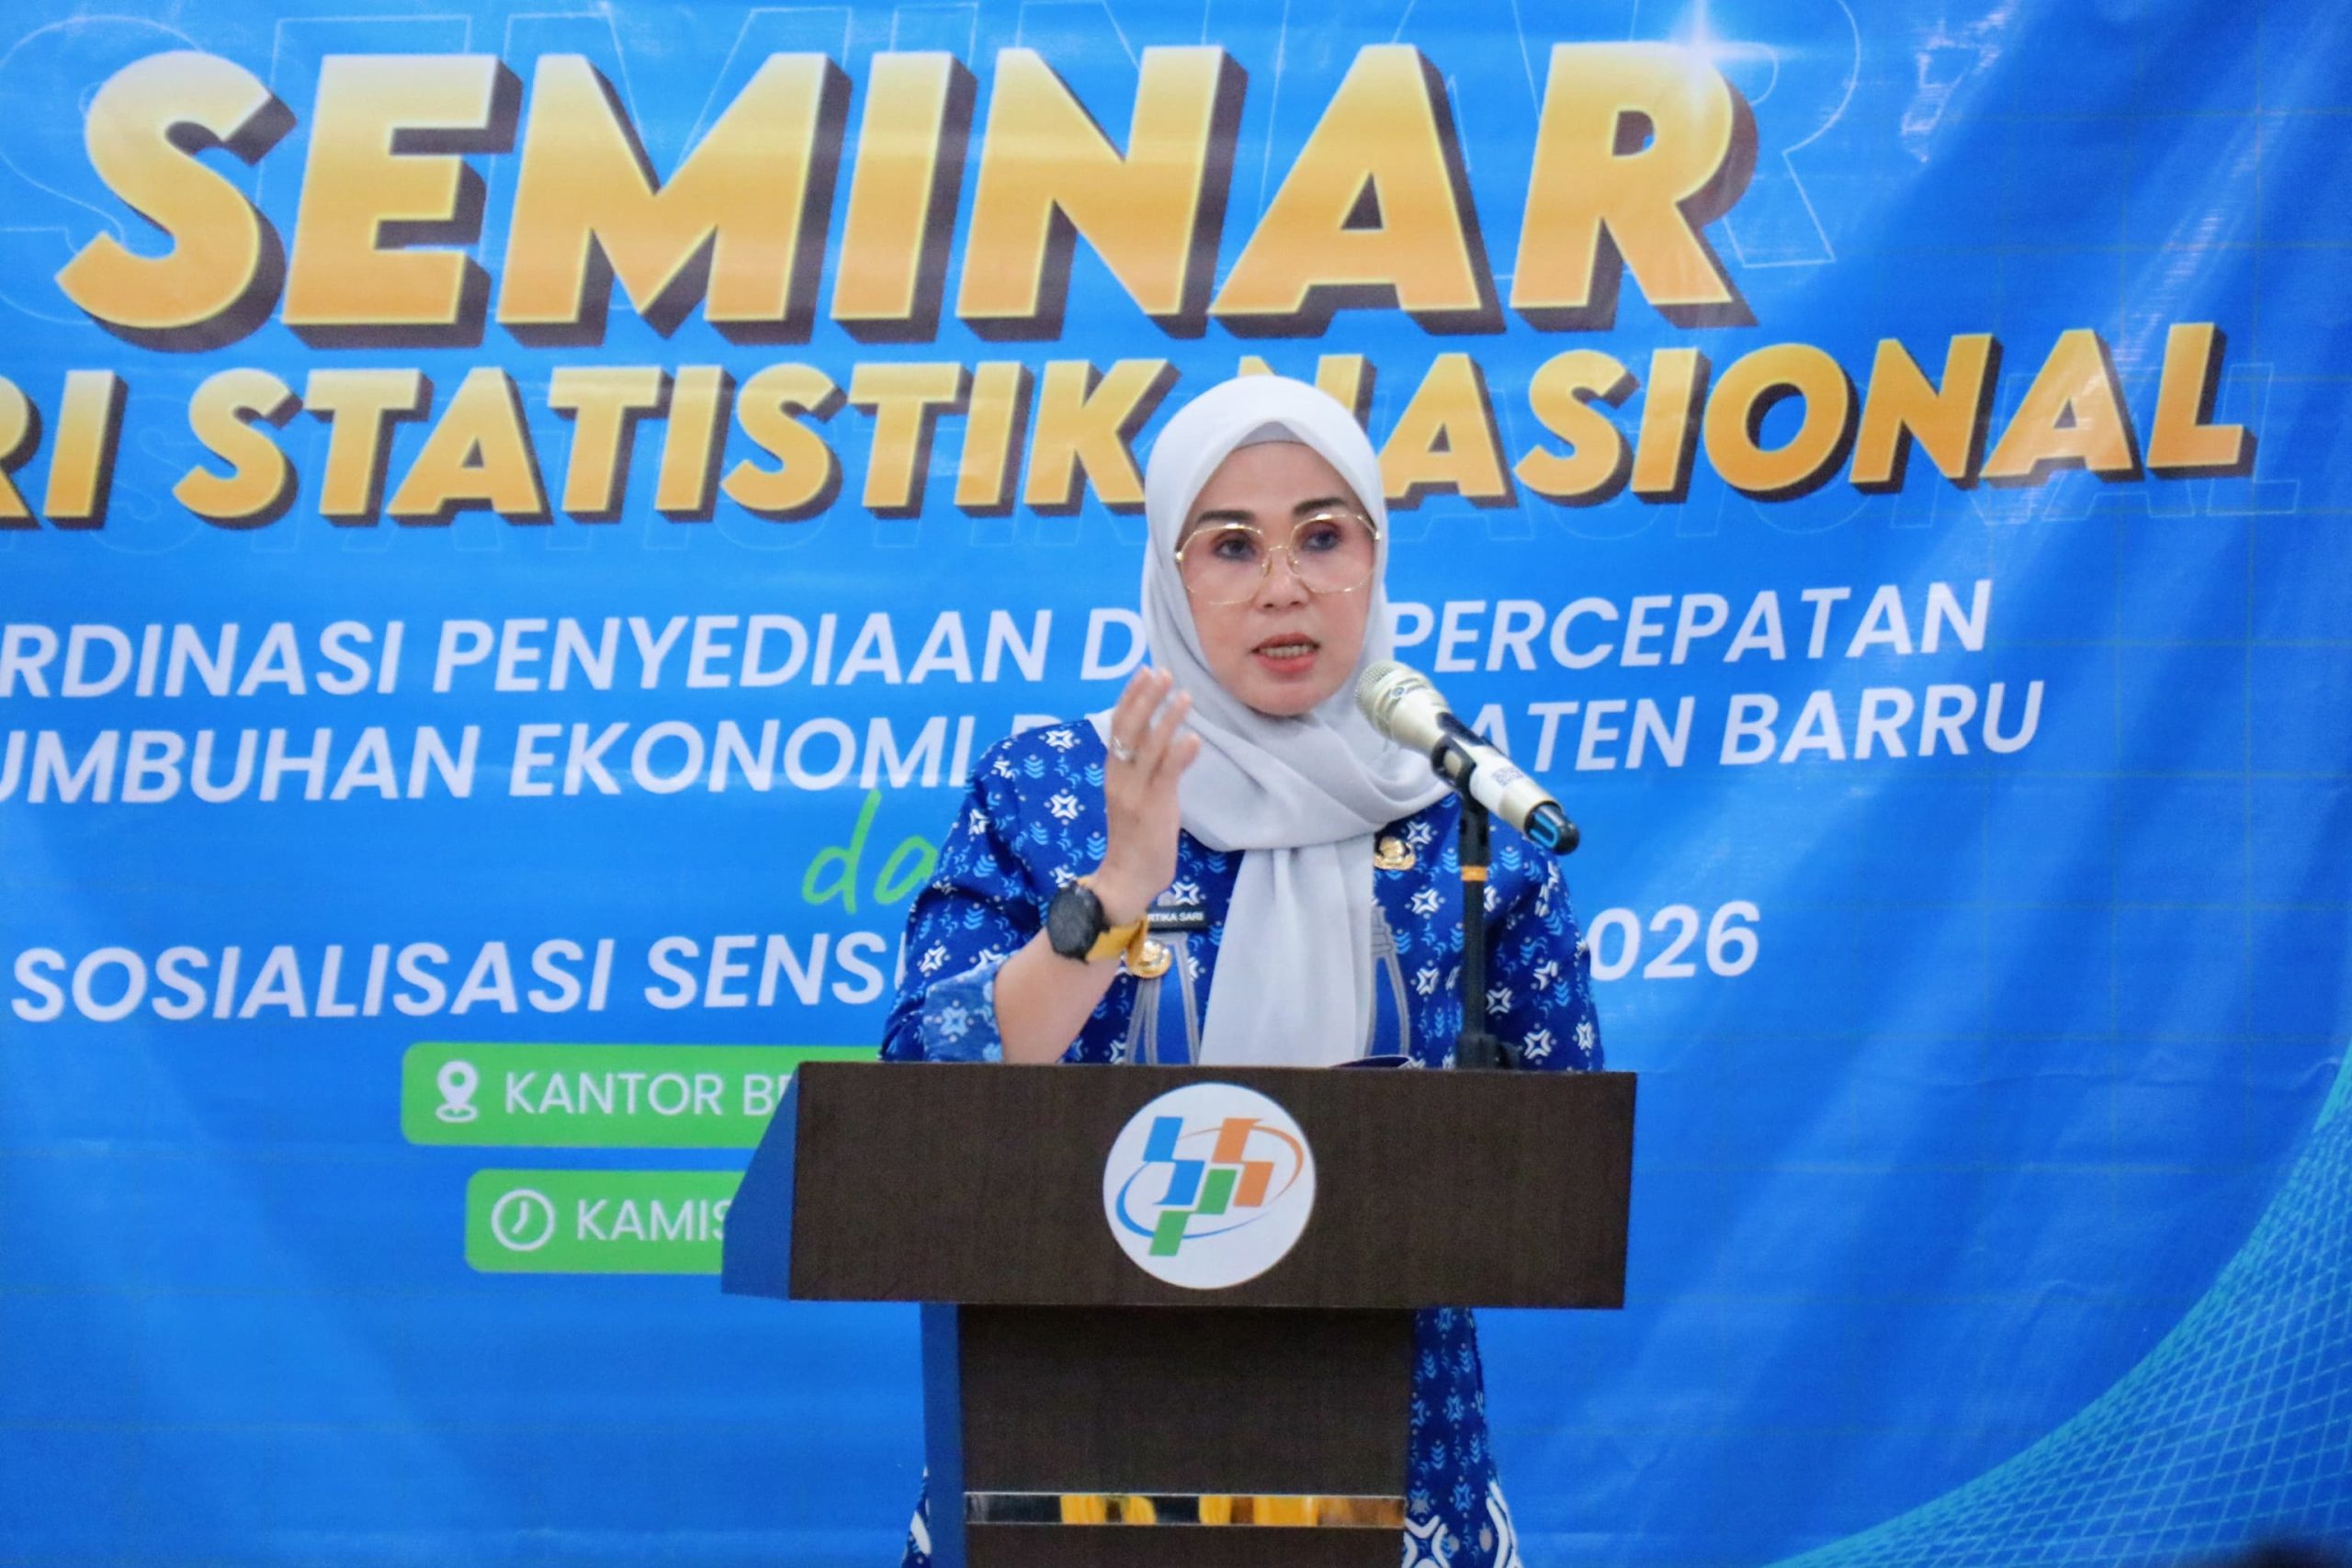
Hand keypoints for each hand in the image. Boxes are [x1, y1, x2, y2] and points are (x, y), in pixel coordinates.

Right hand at [1093, 667, 1200, 925]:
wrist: (1126, 879)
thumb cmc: (1137, 838)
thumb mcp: (1140, 795)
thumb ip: (1149, 766)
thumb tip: (1166, 736)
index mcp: (1114, 773)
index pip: (1118, 726)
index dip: (1131, 697)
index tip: (1145, 671)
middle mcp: (1119, 779)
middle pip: (1127, 729)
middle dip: (1144, 698)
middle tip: (1162, 672)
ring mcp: (1135, 794)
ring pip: (1147, 748)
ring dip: (1166, 719)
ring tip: (1185, 696)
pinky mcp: (1152, 811)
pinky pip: (1165, 777)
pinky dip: (1178, 755)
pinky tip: (1193, 738)